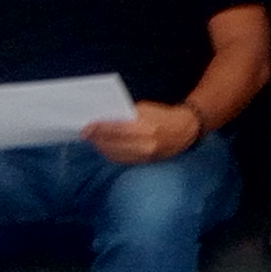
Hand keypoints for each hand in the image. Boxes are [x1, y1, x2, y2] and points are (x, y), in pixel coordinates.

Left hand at [83, 102, 203, 164]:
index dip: (99, 129)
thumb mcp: (145, 109)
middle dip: (97, 139)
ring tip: (93, 139)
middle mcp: (145, 145)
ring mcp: (145, 156)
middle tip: (85, 133)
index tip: (86, 127)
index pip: (115, 130)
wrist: (185, 131)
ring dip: (102, 147)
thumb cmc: (163, 115)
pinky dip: (111, 153)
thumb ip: (125, 116)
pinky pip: (122, 160)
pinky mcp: (144, 162)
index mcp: (145, 128)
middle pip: (113, 144)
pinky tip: (105, 146)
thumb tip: (105, 119)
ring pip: (115, 154)